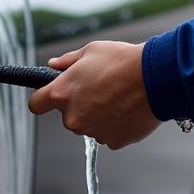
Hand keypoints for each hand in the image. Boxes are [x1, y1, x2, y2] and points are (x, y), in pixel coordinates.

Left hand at [27, 41, 161, 149]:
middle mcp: (73, 117)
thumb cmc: (124, 62)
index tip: (47, 97)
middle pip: (67, 115)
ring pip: (88, 125)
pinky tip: (127, 109)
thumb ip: (67, 62)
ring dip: (97, 115)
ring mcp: (92, 132)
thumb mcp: (90, 51)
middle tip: (99, 88)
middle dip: (79, 104)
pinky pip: (108, 133)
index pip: (36, 104)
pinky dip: (115, 125)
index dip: (41, 99)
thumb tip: (54, 65)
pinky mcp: (112, 141)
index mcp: (62, 93)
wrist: (158, 78)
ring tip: (117, 97)